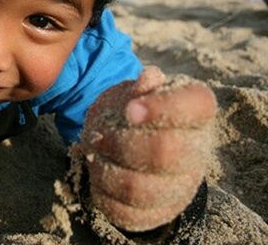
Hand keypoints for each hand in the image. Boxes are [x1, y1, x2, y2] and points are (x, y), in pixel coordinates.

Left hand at [81, 66, 215, 231]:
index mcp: (195, 112)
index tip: (130, 108)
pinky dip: (103, 193)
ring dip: (106, 171)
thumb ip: (139, 88)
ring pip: (141, 189)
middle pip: (165, 153)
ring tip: (94, 155)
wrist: (125, 143)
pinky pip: (128, 213)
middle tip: (97, 137)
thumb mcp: (130, 92)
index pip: (197, 105)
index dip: (163, 107)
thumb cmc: (129, 112)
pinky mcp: (159, 212)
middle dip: (121, 144)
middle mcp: (197, 151)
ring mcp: (180, 186)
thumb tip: (150, 78)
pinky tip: (98, 175)